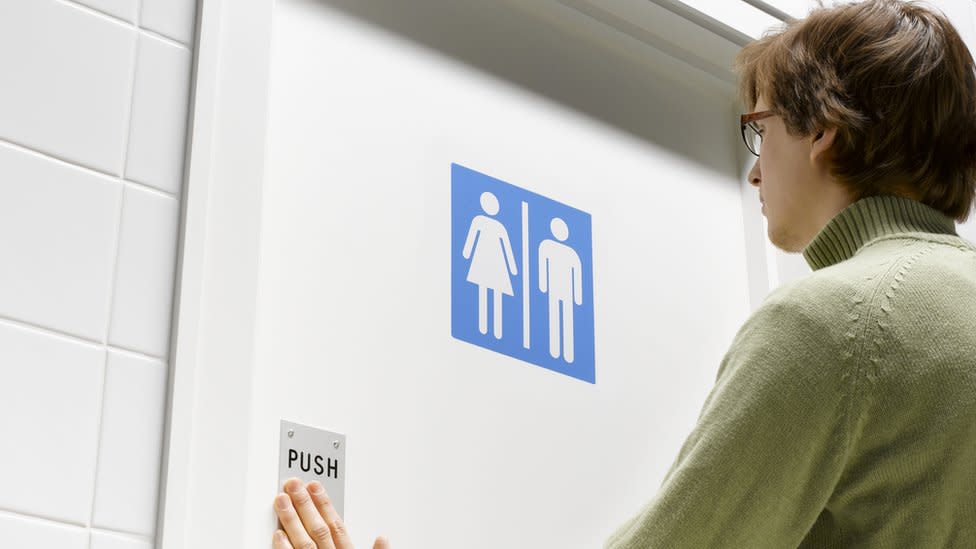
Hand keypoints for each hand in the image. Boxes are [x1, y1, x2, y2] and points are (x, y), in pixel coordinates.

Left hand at [273, 477, 389, 548]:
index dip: (325, 504)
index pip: (336, 526)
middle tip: (293, 485)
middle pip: (318, 529)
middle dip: (305, 505)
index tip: (314, 486)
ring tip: (281, 501)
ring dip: (292, 520)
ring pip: (304, 542)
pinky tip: (277, 534)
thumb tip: (383, 538)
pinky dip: (284, 548)